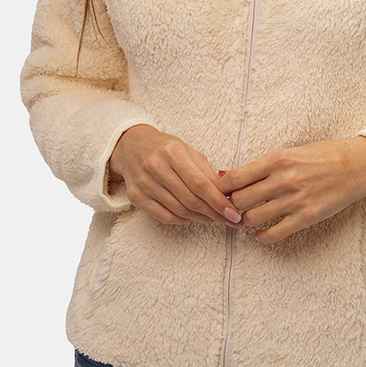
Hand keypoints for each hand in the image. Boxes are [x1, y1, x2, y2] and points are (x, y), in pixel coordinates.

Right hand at [110, 125, 243, 226]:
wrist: (131, 146)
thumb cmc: (165, 149)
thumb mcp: (188, 151)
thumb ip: (206, 172)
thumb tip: (228, 194)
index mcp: (173, 152)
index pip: (200, 183)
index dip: (219, 201)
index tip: (234, 213)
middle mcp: (156, 167)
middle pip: (190, 199)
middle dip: (213, 213)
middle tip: (229, 220)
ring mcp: (144, 183)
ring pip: (179, 210)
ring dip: (200, 218)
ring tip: (214, 219)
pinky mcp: (136, 196)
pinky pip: (164, 216)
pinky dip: (182, 220)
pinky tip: (192, 218)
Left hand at [216, 137, 365, 243]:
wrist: (355, 166)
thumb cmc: (320, 156)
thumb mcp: (289, 152)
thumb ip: (261, 166)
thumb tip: (227, 176)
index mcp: (277, 159)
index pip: (234, 177)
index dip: (220, 188)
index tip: (218, 192)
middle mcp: (283, 180)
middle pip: (239, 200)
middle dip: (230, 206)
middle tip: (230, 208)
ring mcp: (295, 200)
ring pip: (252, 219)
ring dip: (244, 222)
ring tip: (247, 219)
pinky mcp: (306, 217)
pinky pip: (274, 234)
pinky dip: (262, 236)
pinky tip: (262, 232)